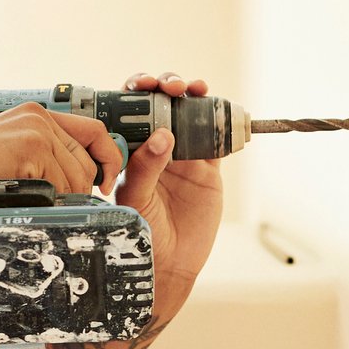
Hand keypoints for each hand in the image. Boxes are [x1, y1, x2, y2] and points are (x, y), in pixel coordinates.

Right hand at [0, 100, 128, 213]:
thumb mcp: (10, 149)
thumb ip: (42, 152)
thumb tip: (82, 177)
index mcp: (36, 114)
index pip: (93, 131)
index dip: (108, 158)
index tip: (106, 183)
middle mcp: (40, 118)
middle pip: (87, 160)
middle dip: (82, 190)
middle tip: (63, 206)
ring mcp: (36, 133)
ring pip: (76, 178)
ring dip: (62, 200)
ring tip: (34, 203)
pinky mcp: (31, 150)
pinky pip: (59, 187)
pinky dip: (47, 201)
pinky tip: (24, 200)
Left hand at [115, 71, 224, 308]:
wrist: (170, 263)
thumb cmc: (142, 234)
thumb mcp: (136, 200)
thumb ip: (145, 167)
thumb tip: (164, 134)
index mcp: (129, 151)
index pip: (128, 112)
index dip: (135, 92)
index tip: (143, 84)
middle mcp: (154, 147)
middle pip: (158, 105)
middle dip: (163, 86)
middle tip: (170, 86)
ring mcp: (181, 155)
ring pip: (187, 114)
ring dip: (191, 95)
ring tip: (194, 90)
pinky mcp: (207, 167)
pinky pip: (215, 138)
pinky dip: (219, 120)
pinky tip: (220, 109)